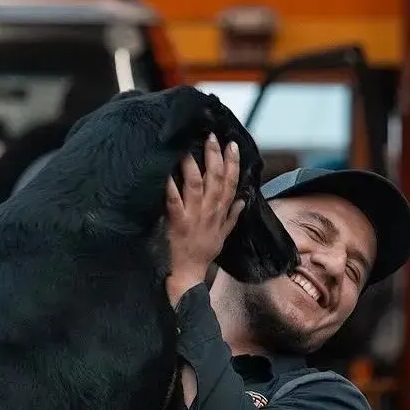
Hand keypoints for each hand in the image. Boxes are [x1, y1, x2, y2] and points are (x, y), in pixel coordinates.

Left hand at [165, 135, 243, 303]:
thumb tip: (242, 200)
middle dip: (215, 155)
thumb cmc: (204, 253)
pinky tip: (167, 173)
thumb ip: (233, 216)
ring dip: (193, 165)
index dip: (232, 162)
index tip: (232, 144)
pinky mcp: (177, 222)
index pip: (231, 182)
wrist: (190, 274)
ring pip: (197, 185)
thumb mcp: (223, 235)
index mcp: (220, 212)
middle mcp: (210, 211)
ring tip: (189, 148)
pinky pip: (174, 201)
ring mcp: (194, 216)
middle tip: (211, 136)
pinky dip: (170, 186)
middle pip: (216, 178)